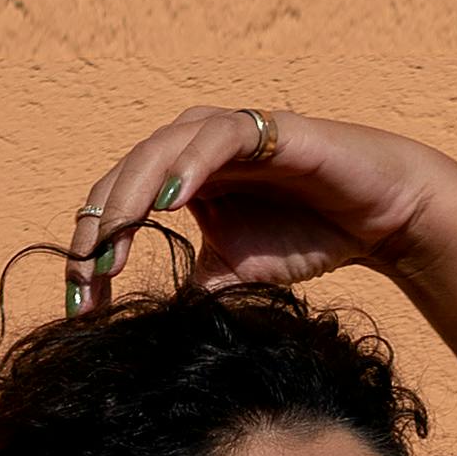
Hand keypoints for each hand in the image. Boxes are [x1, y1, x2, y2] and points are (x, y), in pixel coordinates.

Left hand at [63, 103, 456, 309]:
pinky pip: (214, 140)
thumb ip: (192, 287)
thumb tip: (149, 327)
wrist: (375, 218)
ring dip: (130, 196)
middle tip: (84, 278)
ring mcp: (225, 134)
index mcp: (180, 180)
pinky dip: (189, 165)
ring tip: (110, 239)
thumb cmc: (308, 235)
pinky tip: (170, 200)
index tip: (80, 307)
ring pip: (158, 151)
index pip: (119, 211)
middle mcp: (193, 149)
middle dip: (98, 230)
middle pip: (124, 178)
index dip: (93, 254)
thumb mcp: (233, 275)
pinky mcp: (263, 128)